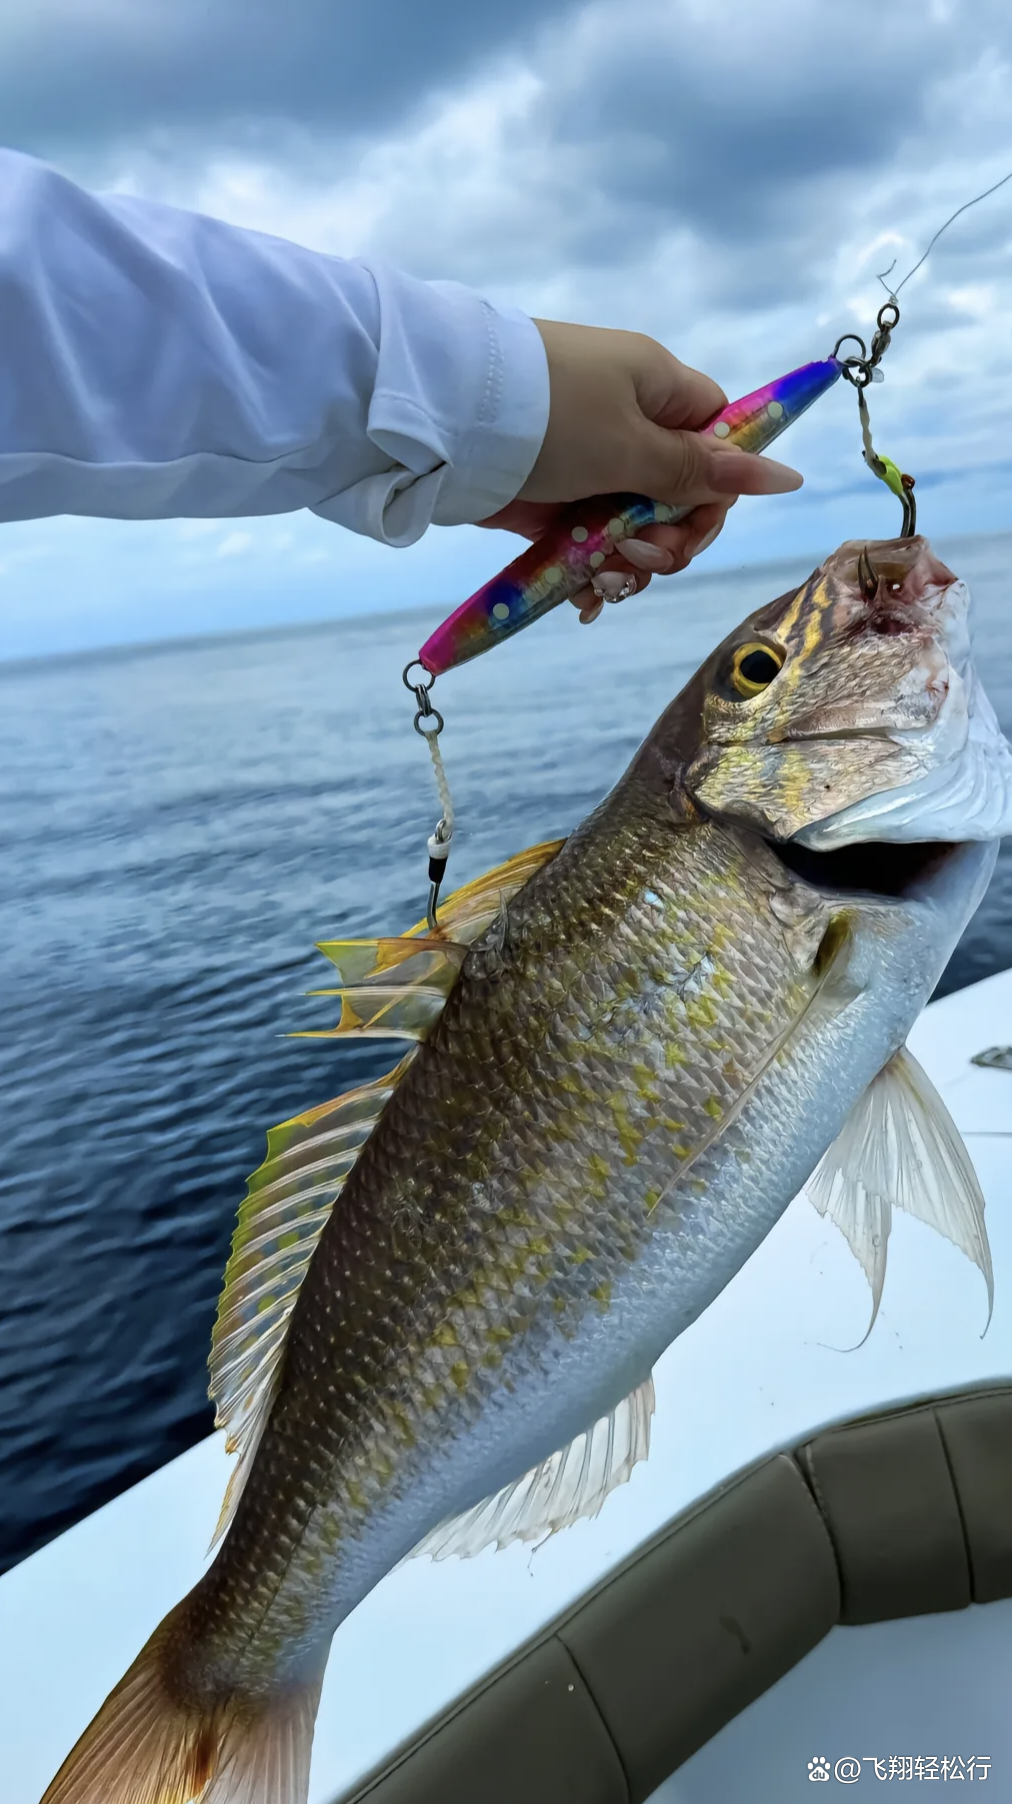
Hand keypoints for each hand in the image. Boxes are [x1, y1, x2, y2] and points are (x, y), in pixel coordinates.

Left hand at [479, 320, 802, 622]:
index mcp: (659, 390)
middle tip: (638, 558)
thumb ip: (703, 473)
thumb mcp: (634, 447)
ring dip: (628, 564)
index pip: (717, 441)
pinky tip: (584, 599)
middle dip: (668, 541)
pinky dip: (590, 571)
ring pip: (632, 526)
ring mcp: (585, 462)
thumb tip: (786, 475)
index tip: (692, 527)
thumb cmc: (549, 416)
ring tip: (603, 582)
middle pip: (677, 496)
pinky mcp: (547, 497)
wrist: (443, 419)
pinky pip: (587, 541)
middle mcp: (626, 423)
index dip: (716, 493)